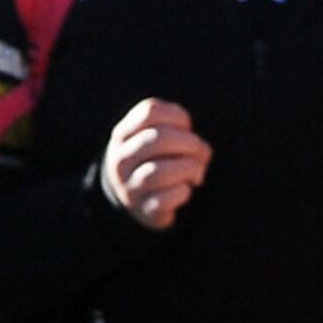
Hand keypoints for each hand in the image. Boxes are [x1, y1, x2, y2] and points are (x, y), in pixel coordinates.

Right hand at [101, 98, 210, 229]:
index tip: (186, 128)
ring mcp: (130, 187)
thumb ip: (178, 131)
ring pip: (159, 172)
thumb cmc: (155, 159)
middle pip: (158, 139)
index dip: (178, 116)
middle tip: (201, 153)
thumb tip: (201, 151)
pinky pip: (165, 200)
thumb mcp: (157, 137)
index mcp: (124, 134)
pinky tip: (186, 189)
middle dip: (190, 143)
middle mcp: (122, 160)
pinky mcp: (144, 210)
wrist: (131, 197)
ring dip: (189, 169)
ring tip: (196, 174)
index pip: (151, 112)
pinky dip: (183, 192)